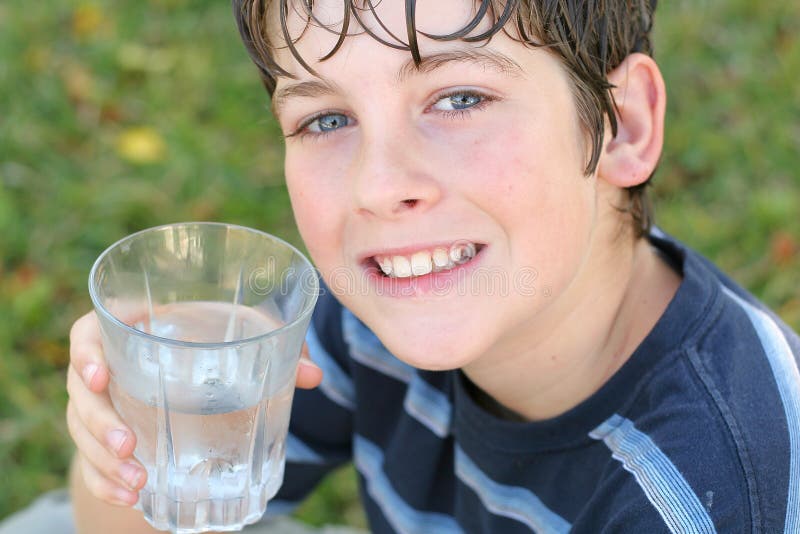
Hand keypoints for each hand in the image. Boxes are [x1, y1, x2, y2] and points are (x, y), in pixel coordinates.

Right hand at [65, 310, 322, 505]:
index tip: (99, 375)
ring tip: (137, 481)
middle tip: (128, 446)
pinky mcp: (104, 441)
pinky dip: (105, 482)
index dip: (84, 351)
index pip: (87, 332)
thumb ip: (272, 345)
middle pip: (80, 391)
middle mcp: (108, 367)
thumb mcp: (241, 338)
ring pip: (81, 432)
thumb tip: (312, 375)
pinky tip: (128, 496)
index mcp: (133, 329)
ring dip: (103, 460)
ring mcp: (102, 407)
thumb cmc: (212, 345)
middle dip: (99, 422)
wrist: (190, 384)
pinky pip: (89, 463)